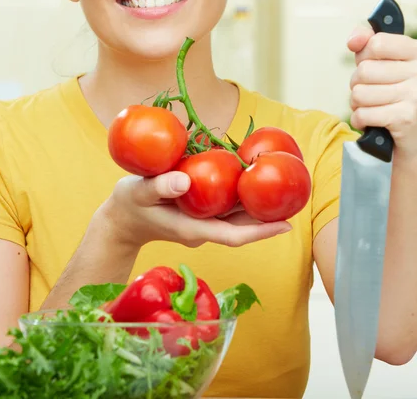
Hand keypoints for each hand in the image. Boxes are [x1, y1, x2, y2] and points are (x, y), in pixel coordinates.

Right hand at [96, 170, 291, 249]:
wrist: (120, 219)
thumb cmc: (128, 204)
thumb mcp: (138, 192)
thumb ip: (159, 186)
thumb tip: (186, 180)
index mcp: (192, 229)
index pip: (233, 235)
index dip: (260, 232)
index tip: (286, 225)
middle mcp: (202, 228)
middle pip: (241, 227)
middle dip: (269, 219)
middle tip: (296, 201)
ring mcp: (201, 222)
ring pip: (236, 218)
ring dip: (258, 208)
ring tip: (283, 191)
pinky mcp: (199, 214)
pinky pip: (225, 209)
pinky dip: (241, 198)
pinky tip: (251, 182)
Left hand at [347, 26, 416, 159]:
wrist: (405, 142)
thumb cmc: (390, 96)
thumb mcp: (383, 63)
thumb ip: (367, 42)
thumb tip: (354, 40)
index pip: (375, 43)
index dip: (364, 57)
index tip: (375, 67)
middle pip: (364, 70)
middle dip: (359, 84)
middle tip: (375, 95)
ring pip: (358, 92)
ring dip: (357, 104)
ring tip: (375, 108)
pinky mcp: (406, 118)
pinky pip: (361, 113)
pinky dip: (360, 120)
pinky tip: (374, 123)